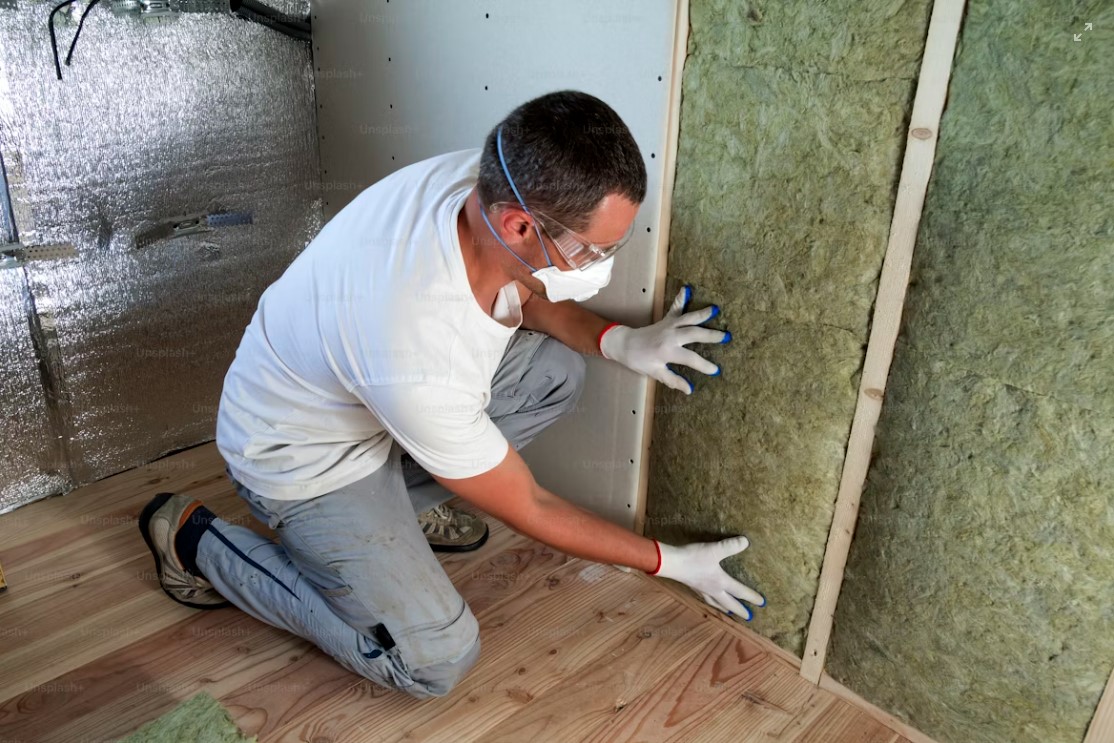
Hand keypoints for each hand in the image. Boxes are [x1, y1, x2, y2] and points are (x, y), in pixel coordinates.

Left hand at [599, 285, 729, 393]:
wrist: (624, 344)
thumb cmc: (639, 360)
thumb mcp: (655, 373)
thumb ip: (673, 380)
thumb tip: (689, 390)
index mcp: (668, 351)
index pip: (691, 359)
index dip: (704, 365)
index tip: (716, 370)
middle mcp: (670, 336)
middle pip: (694, 334)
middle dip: (711, 335)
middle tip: (726, 336)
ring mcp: (668, 325)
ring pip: (688, 318)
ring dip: (702, 314)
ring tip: (716, 310)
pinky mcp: (666, 319)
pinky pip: (675, 308)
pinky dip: (681, 298)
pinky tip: (686, 289)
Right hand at [652, 536, 764, 619]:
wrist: (671, 563)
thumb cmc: (694, 557)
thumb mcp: (714, 550)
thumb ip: (730, 546)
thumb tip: (746, 541)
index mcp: (720, 582)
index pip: (740, 591)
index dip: (752, 597)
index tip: (762, 603)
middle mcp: (713, 589)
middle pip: (729, 603)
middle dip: (740, 610)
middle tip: (749, 617)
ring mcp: (701, 590)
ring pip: (716, 603)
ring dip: (724, 608)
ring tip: (729, 612)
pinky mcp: (692, 586)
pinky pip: (705, 598)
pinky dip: (710, 601)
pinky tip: (708, 598)